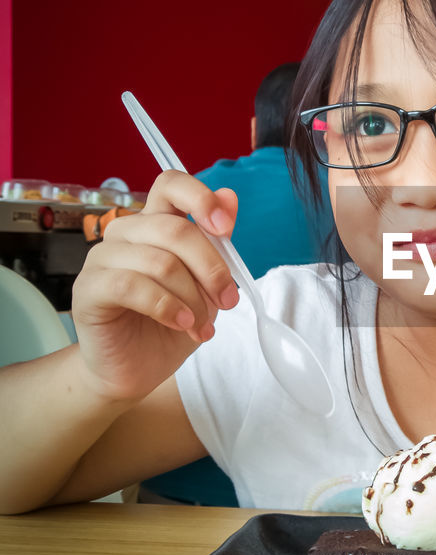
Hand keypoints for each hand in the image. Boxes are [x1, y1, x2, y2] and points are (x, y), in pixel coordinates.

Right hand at [71, 171, 240, 402]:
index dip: (200, 198)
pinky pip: (131, 286)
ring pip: (159, 262)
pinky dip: (165, 306)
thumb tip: (230, 197)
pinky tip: (181, 323)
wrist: (135, 369)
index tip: (224, 227)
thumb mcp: (206, 284)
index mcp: (154, 224)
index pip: (170, 185)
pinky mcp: (87, 288)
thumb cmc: (170, 323)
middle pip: (174, 229)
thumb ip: (216, 242)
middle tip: (228, 301)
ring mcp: (102, 259)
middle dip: (211, 268)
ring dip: (192, 298)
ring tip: (201, 325)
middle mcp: (125, 233)